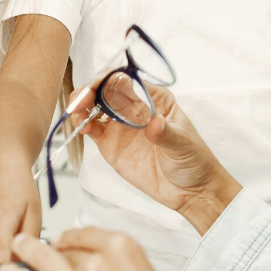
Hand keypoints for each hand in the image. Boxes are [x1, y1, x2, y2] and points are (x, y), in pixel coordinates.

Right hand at [0, 161, 40, 269]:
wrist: (2, 172)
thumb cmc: (19, 188)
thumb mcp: (34, 216)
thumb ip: (28, 243)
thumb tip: (26, 264)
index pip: (1, 264)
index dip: (16, 270)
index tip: (26, 270)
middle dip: (10, 264)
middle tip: (22, 250)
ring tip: (11, 241)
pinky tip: (0, 245)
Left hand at [1, 228, 226, 270]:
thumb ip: (119, 267)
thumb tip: (101, 269)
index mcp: (122, 248)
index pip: (85, 234)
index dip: (70, 238)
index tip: (65, 241)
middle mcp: (98, 262)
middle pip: (64, 248)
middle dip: (51, 248)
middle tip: (36, 245)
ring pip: (43, 259)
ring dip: (27, 251)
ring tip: (18, 248)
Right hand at [68, 78, 241, 233]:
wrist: (190, 190)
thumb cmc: (193, 160)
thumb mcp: (182, 144)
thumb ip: (165, 133)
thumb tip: (153, 122)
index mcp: (155, 98)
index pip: (126, 80)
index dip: (107, 79)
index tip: (96, 87)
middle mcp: (135, 107)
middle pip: (105, 90)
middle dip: (89, 91)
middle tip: (79, 103)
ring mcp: (122, 125)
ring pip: (95, 107)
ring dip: (81, 106)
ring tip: (77, 116)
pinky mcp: (112, 144)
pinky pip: (93, 129)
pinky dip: (83, 125)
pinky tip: (81, 128)